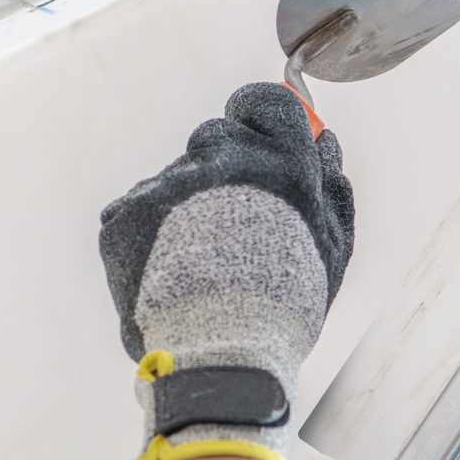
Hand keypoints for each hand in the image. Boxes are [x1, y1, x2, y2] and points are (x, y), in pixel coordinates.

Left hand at [99, 83, 354, 459]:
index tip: (250, 126)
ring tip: (197, 266)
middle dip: (221, 169)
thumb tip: (323, 139)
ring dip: (184, 209)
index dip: (256, 112)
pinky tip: (165, 275)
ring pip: (176, 180)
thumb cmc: (284, 307)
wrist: (220, 356)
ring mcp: (171, 183)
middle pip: (215, 137)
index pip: (267, 103)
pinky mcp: (127, 212)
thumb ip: (330, 184)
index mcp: (283, 164)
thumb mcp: (332, 247)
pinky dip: (148, 237)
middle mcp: (226, 161)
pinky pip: (137, 210)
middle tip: (225, 223)